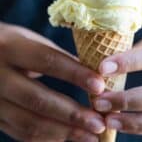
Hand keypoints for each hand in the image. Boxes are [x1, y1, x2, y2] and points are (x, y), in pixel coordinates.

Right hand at [0, 22, 104, 141]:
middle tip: (99, 123)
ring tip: (90, 136)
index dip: (75, 74)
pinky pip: (20, 132)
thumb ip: (56, 56)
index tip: (100, 86)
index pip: (48, 61)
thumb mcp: (30, 41)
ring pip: (28, 122)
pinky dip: (47, 137)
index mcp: (10, 47)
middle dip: (72, 114)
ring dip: (63, 132)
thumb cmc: (11, 43)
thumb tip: (88, 73)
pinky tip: (67, 137)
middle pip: (38, 99)